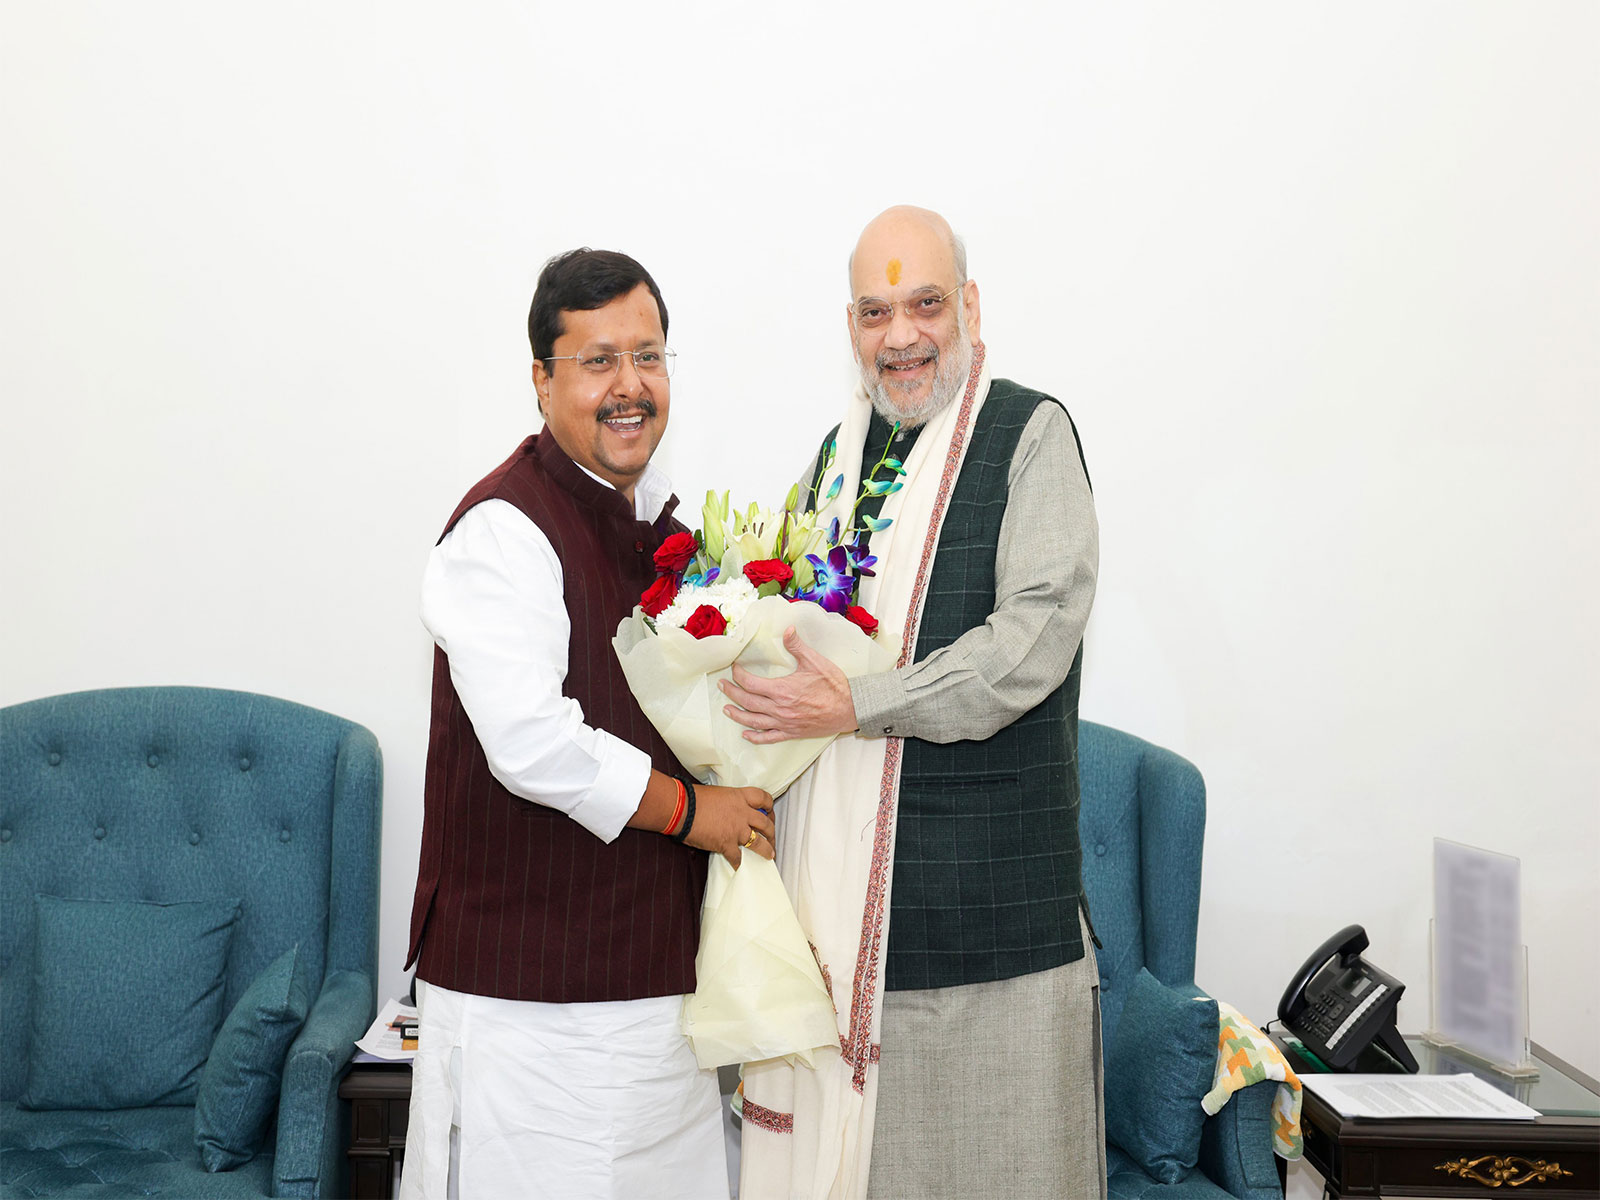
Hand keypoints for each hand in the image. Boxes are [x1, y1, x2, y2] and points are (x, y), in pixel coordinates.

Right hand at [686, 783, 774, 868]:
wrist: (681, 808)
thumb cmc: (693, 798)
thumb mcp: (718, 793)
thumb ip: (730, 801)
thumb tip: (730, 809)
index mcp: (740, 796)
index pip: (764, 798)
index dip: (769, 807)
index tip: (769, 812)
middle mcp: (743, 813)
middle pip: (766, 823)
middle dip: (771, 832)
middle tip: (771, 838)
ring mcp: (737, 829)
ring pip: (759, 842)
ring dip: (766, 850)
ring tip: (769, 855)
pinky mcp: (727, 844)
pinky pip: (738, 857)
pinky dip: (739, 864)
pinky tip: (741, 867)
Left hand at [720, 627, 857, 742]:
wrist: (850, 708)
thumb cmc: (833, 685)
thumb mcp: (815, 661)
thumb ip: (797, 646)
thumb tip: (787, 629)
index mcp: (782, 690)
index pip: (751, 683)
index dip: (739, 676)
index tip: (735, 669)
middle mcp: (779, 708)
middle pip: (748, 702)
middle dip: (732, 693)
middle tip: (722, 686)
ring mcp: (784, 723)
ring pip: (754, 721)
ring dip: (737, 715)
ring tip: (726, 709)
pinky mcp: (791, 732)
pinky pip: (769, 737)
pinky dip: (755, 736)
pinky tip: (746, 734)